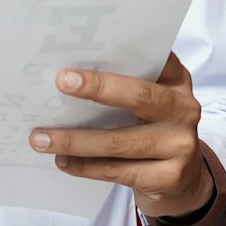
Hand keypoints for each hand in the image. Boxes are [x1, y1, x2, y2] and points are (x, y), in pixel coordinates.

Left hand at [29, 53, 212, 219]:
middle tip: (61, 81)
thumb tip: (66, 76)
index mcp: (177, 81)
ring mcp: (180, 145)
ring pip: (119, 142)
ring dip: (74, 140)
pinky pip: (117, 170)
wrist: (185, 181)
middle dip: (98, 87)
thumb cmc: (153, 130)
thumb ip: (124, 85)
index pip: (155, 57)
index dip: (125, 49)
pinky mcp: (169, 177)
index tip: (89, 44)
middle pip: (139, 95)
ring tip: (40, 139)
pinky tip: (62, 161)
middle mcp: (184, 109)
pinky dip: (85, 166)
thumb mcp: (149, 102)